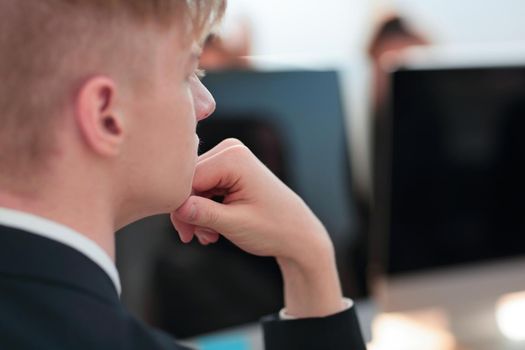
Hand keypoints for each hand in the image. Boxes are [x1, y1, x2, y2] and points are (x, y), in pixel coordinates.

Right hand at [171, 138, 344, 316]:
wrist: (299, 234)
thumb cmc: (275, 228)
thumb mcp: (235, 224)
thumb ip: (202, 213)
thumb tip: (175, 207)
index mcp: (233, 157)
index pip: (187, 178)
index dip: (180, 208)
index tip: (187, 235)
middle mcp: (230, 150)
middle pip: (188, 181)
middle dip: (189, 213)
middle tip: (199, 237)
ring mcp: (230, 158)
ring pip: (193, 187)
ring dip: (197, 215)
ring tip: (211, 235)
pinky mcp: (230, 170)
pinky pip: (204, 188)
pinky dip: (205, 210)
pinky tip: (214, 228)